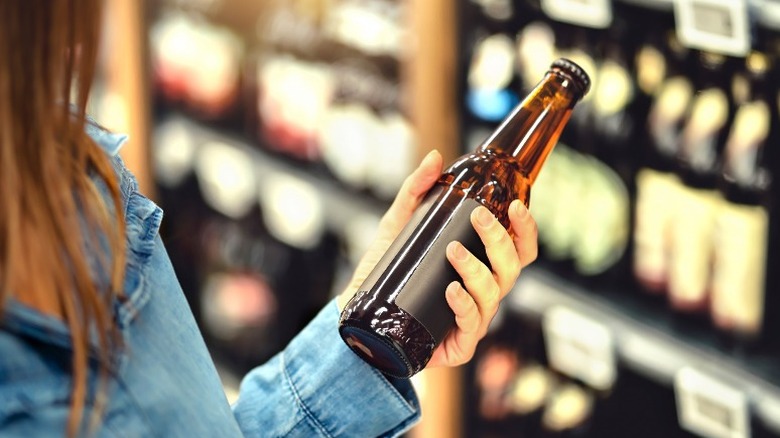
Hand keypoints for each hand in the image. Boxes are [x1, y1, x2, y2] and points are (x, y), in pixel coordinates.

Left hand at [336, 149, 538, 368]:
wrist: (359, 310)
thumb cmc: (387, 268)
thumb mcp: (398, 223)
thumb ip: (416, 190)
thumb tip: (435, 157)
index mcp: (481, 264)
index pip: (518, 247)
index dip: (526, 229)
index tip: (516, 205)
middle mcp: (483, 290)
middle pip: (512, 266)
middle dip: (499, 239)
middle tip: (478, 216)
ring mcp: (473, 318)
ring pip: (494, 293)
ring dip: (477, 269)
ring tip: (452, 251)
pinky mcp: (458, 344)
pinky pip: (472, 324)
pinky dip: (464, 304)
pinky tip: (450, 290)